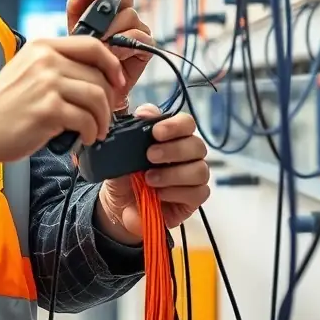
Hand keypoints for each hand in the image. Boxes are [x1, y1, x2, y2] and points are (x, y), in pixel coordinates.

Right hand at [0, 37, 125, 175]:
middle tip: (105, 116)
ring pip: (97, 96)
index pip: (92, 44)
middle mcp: (45, 61)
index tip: (117, 80)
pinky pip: (87, 119)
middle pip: (99, 74)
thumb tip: (94, 75)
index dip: (111, 63)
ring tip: (97, 130)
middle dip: (109, 99)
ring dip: (103, 118)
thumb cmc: (2, 107)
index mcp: (42, 47)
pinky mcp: (48, 110)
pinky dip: (92, 132)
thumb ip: (55, 66)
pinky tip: (84, 138)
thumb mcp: (26, 72)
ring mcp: (47, 84)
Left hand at [66, 0, 155, 106]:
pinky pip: (141, 36)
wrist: (92, 87)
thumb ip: (76, 8)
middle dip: (107, 13)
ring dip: (113, 33)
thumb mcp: (72, 30)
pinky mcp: (145, 44)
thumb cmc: (81, 58)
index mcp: (101, 4)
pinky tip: (115, 55)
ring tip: (101, 48)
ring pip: (130, 16)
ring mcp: (134, 27)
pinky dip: (126, 44)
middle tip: (94, 31)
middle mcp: (120, 12)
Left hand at [95, 104, 210, 242]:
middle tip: (150, 156)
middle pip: (197, 145)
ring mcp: (194, 177)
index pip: (186, 123)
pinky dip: (177, 192)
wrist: (118, 205)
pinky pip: (198, 193)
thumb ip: (133, 131)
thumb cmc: (124, 174)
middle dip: (173, 150)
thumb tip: (144, 113)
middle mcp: (188, 155)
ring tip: (149, 179)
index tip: (156, 132)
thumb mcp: (120, 153)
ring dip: (173, 174)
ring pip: (201, 170)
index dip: (175, 125)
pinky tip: (159, 195)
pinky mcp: (194, 198)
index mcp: (172, 138)